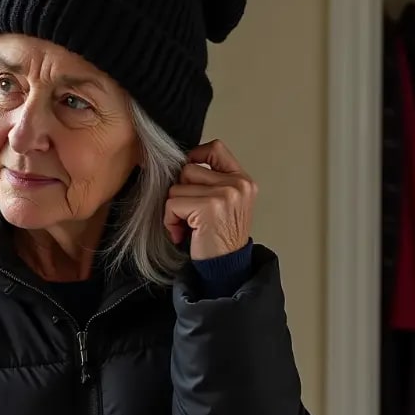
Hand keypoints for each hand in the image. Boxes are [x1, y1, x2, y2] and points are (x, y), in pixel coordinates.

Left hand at [164, 140, 256, 260]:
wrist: (227, 267)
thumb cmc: (221, 237)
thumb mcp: (227, 203)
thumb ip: (212, 181)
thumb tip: (180, 165)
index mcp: (243, 180)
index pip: (215, 148)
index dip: (196, 156)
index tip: (188, 177)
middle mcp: (237, 184)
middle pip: (188, 170)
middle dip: (181, 192)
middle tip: (190, 215)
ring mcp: (225, 195)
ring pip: (176, 187)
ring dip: (174, 209)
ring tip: (187, 226)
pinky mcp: (208, 208)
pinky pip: (172, 204)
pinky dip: (170, 220)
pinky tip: (182, 233)